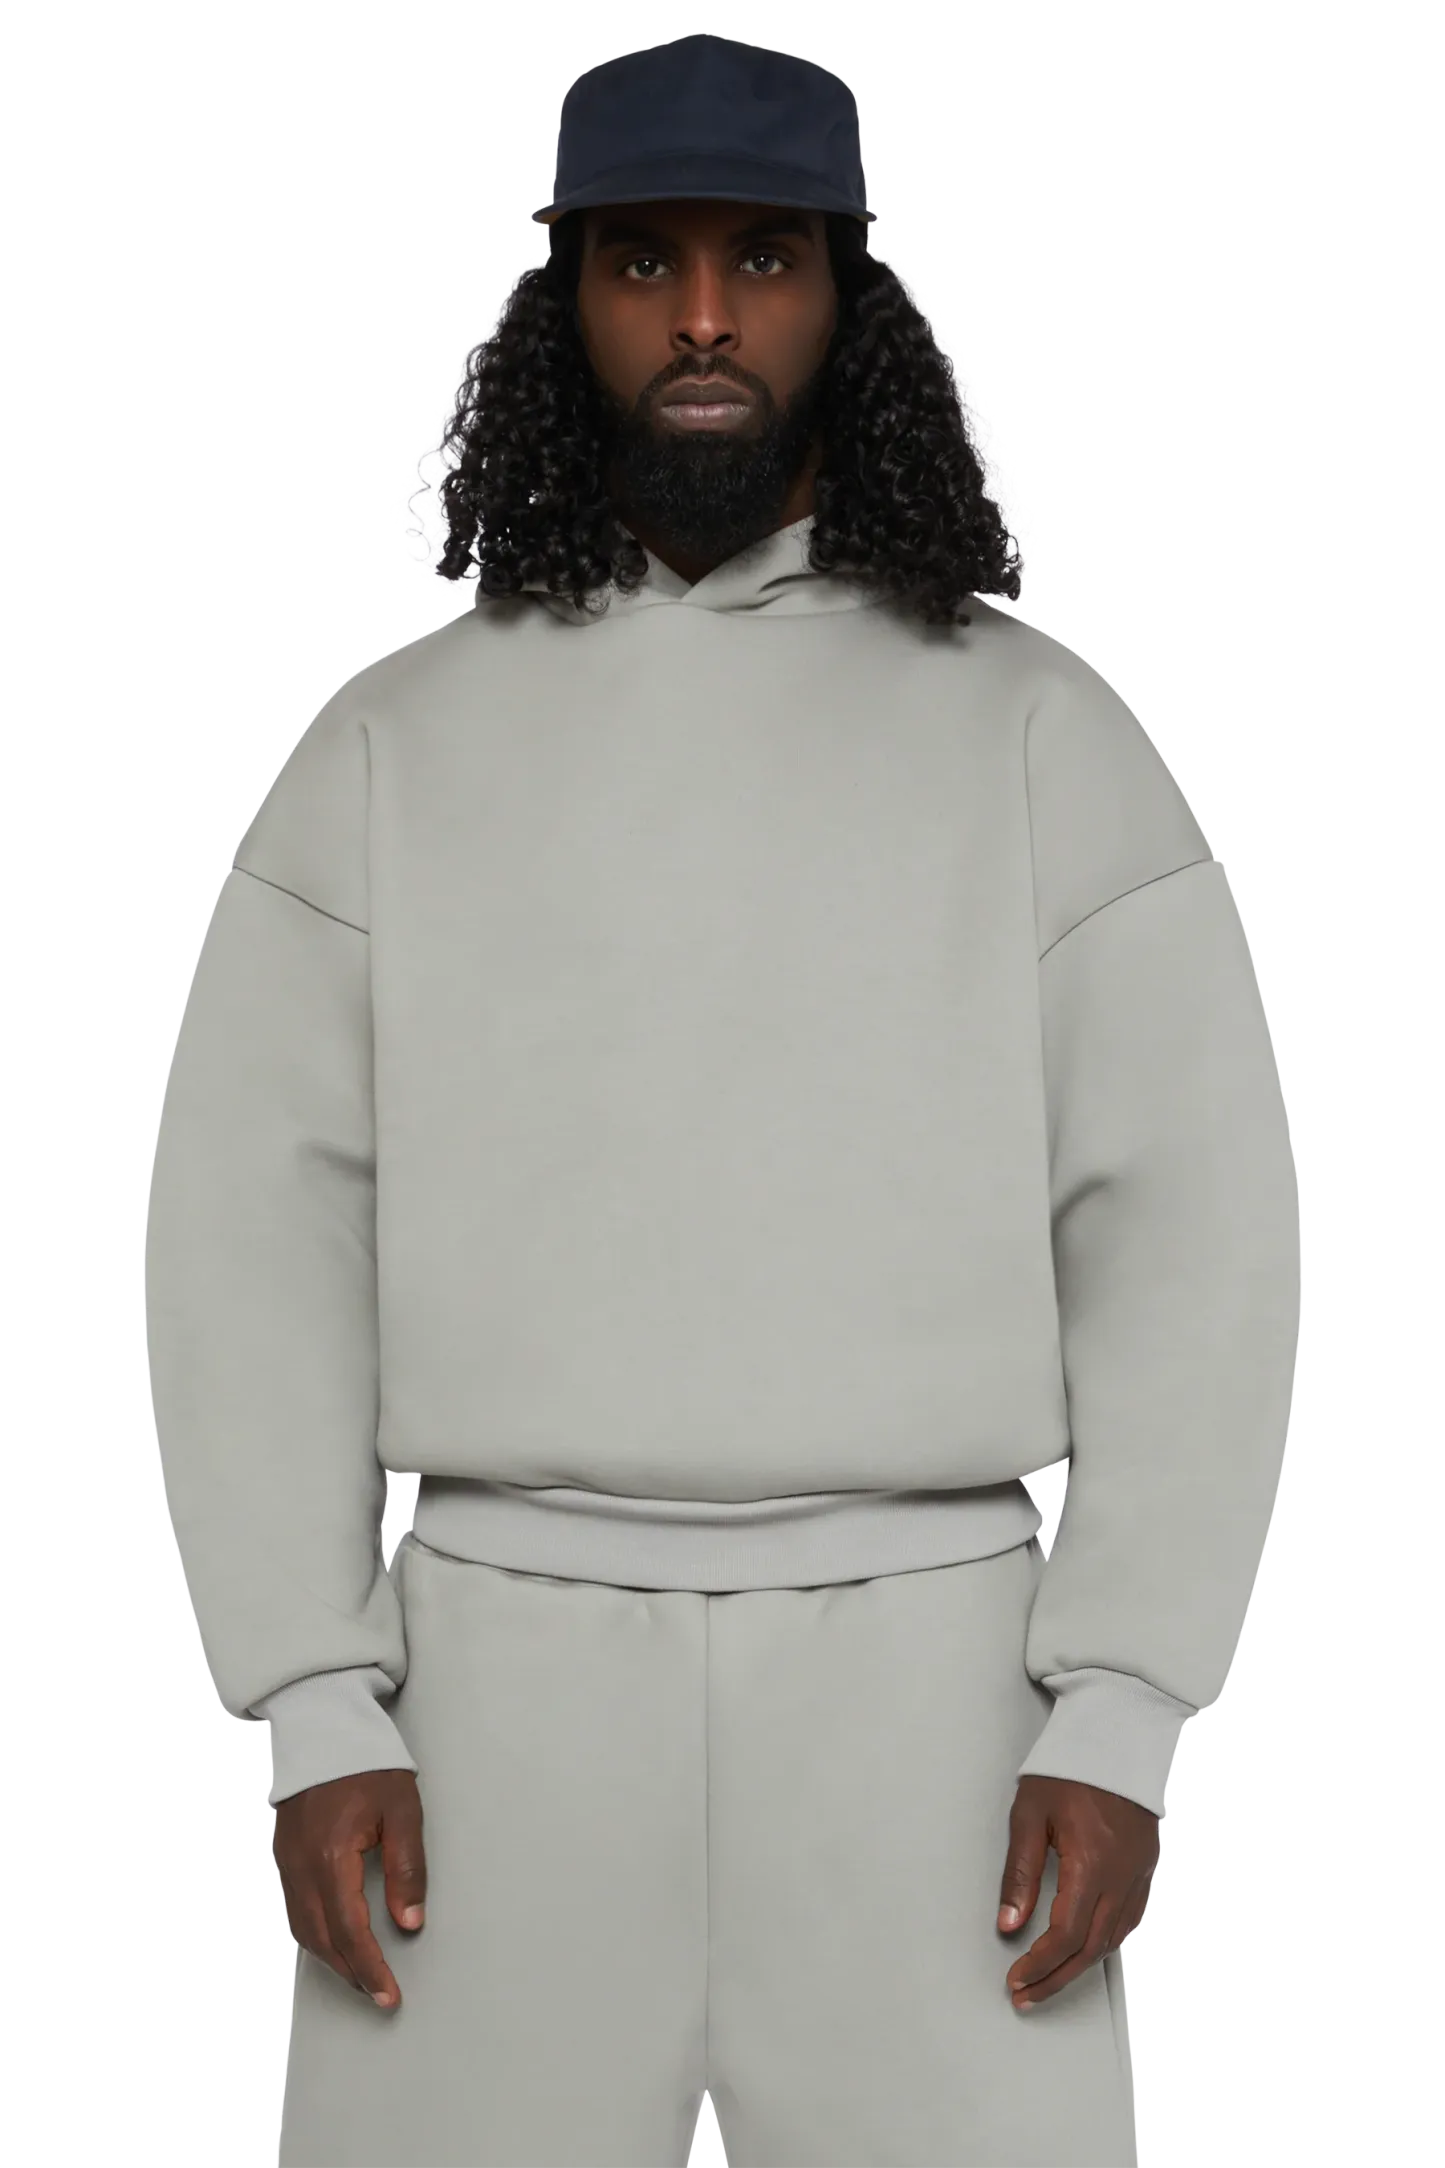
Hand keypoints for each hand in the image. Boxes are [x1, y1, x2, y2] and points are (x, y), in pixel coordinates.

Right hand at [272, 1768, 426, 2009]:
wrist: (322, 1728)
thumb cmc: (367, 1764)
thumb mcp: (402, 1810)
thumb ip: (407, 1868)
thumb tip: (410, 1922)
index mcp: (330, 1857)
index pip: (349, 1931)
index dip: (370, 1968)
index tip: (390, 1994)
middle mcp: (300, 1867)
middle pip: (322, 1939)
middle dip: (352, 1972)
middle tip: (381, 1994)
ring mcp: (286, 1863)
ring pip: (304, 1930)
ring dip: (332, 1958)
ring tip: (363, 1974)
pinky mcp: (283, 1857)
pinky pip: (295, 1911)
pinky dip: (315, 1935)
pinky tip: (333, 1941)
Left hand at [996, 1774, 1158, 2008]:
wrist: (1116, 1738)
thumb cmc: (1068, 1771)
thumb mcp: (1030, 1814)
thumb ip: (1020, 1873)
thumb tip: (1008, 1924)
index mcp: (1092, 1865)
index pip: (1065, 1936)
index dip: (1038, 1965)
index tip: (1015, 1980)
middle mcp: (1121, 1878)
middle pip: (1090, 1949)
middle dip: (1055, 1978)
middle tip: (1025, 1995)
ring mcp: (1138, 1875)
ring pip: (1112, 1940)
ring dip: (1079, 1965)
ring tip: (1048, 1978)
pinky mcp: (1145, 1868)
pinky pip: (1128, 1920)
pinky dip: (1104, 1942)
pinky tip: (1085, 1948)